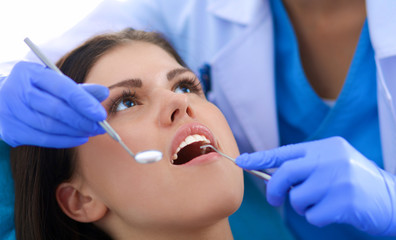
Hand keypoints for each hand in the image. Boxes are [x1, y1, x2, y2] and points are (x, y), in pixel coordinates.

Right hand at [0, 61, 108, 147]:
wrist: (1, 100)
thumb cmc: (36, 89)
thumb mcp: (55, 82)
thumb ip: (80, 89)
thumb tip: (104, 93)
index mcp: (30, 73)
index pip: (62, 88)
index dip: (84, 102)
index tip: (101, 114)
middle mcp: (17, 91)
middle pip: (56, 109)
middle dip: (83, 120)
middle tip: (101, 126)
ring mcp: (10, 112)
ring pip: (51, 126)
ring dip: (76, 131)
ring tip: (92, 131)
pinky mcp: (11, 130)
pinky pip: (43, 139)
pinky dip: (65, 140)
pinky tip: (80, 138)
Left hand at [236, 137, 395, 235]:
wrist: (393, 200)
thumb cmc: (356, 184)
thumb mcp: (334, 164)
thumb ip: (306, 166)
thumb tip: (273, 176)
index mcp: (326, 147)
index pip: (285, 152)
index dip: (260, 158)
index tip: (241, 161)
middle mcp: (331, 159)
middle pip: (285, 173)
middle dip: (275, 190)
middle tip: (275, 200)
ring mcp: (338, 179)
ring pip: (297, 197)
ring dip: (304, 206)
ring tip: (323, 204)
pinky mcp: (344, 201)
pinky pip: (312, 215)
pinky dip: (317, 218)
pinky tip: (334, 213)